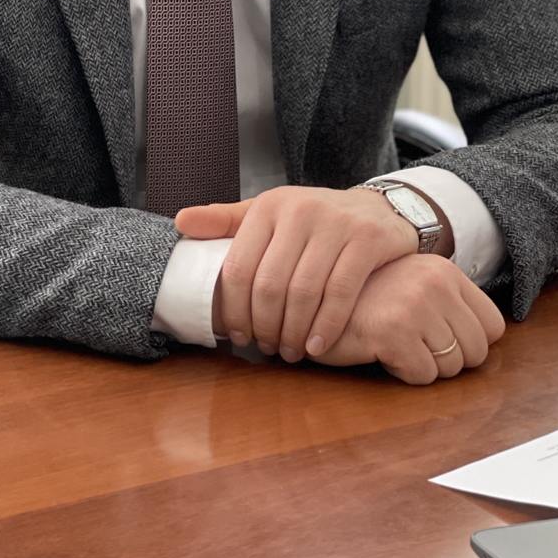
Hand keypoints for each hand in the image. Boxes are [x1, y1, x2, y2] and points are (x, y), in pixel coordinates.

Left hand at [175, 185, 421, 361]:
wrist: (378, 210)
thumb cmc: (313, 220)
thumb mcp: (269, 214)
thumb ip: (226, 221)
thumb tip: (180, 222)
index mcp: (268, 206)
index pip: (238, 268)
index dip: (233, 310)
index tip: (237, 335)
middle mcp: (300, 210)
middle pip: (269, 285)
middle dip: (264, 326)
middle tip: (266, 348)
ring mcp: (336, 224)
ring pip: (303, 292)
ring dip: (292, 332)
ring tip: (289, 351)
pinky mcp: (366, 240)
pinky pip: (340, 293)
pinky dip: (325, 326)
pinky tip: (316, 346)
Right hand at [313, 254, 505, 383]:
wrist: (312, 295)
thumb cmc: (365, 298)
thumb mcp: (414, 286)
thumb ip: (448, 303)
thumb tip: (486, 341)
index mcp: (445, 270)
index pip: (494, 327)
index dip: (468, 342)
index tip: (436, 338)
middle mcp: (435, 282)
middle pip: (477, 352)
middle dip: (446, 359)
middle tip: (411, 343)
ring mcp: (415, 304)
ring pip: (450, 368)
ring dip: (422, 366)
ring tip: (392, 342)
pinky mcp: (393, 330)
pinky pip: (423, 376)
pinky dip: (402, 373)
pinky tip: (379, 350)